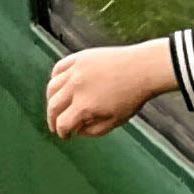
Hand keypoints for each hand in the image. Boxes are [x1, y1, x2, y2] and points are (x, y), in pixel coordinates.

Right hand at [43, 39, 178, 139]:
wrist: (142, 69)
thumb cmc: (132, 97)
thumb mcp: (115, 121)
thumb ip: (93, 130)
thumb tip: (76, 131)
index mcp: (85, 106)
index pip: (63, 123)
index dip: (62, 132)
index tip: (65, 136)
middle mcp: (76, 88)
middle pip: (53, 106)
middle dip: (52, 120)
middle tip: (56, 125)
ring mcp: (75, 70)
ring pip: (52, 87)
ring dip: (51, 100)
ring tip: (56, 106)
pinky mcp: (78, 58)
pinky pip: (58, 68)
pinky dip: (55, 79)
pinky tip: (60, 86)